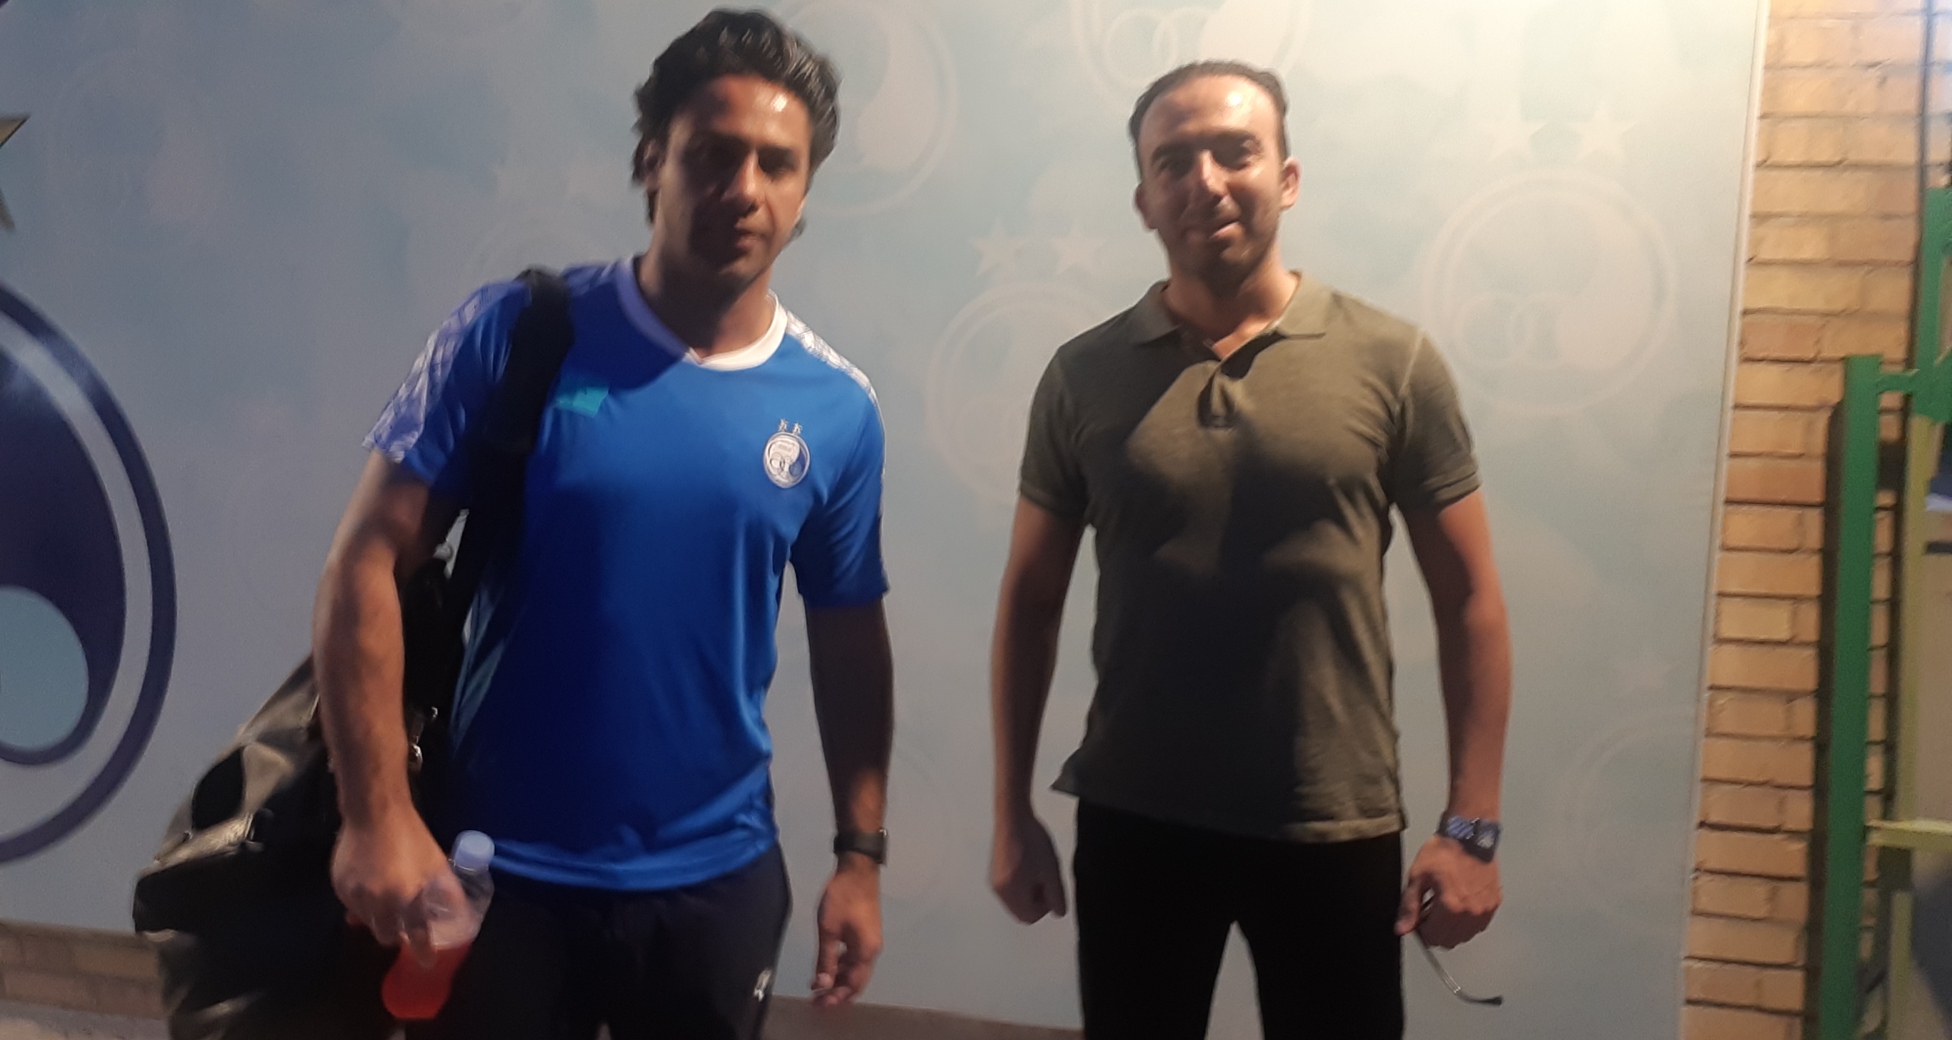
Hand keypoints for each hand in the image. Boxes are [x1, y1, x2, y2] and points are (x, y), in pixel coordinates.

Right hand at [331, 810, 455, 965]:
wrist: (374, 814)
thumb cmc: (411, 836)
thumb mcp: (436, 862)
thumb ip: (448, 890)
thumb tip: (459, 912)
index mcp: (406, 896)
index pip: (416, 934)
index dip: (422, 950)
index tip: (427, 962)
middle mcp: (378, 902)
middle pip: (386, 936)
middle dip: (396, 935)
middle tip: (404, 925)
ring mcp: (355, 896)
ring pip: (367, 922)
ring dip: (379, 919)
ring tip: (388, 901)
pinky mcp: (339, 887)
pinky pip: (352, 907)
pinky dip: (363, 905)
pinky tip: (371, 888)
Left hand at [811, 856, 881, 1006]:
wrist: (858, 870)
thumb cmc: (842, 898)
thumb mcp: (828, 930)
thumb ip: (825, 959)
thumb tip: (822, 985)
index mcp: (866, 952)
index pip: (852, 985)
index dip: (835, 997)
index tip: (818, 1003)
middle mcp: (872, 951)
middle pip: (856, 980)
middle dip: (837, 992)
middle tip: (817, 1000)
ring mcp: (870, 941)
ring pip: (855, 969)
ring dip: (838, 979)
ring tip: (818, 985)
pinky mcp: (865, 933)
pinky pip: (854, 957)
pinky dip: (841, 965)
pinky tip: (828, 965)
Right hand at [990, 811, 1066, 922]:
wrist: (1014, 817)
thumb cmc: (1033, 842)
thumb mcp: (1051, 870)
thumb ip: (1057, 895)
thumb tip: (1059, 912)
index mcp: (1011, 892)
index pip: (1029, 917)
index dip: (1045, 908)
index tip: (1051, 890)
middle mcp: (998, 890)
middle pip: (1020, 912)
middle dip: (1036, 902)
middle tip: (1046, 881)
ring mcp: (994, 881)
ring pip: (1015, 901)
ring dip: (1028, 894)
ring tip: (1038, 871)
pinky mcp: (994, 871)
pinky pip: (1009, 890)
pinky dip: (1020, 886)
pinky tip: (1028, 866)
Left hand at [1396, 835, 1500, 948]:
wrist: (1469, 835)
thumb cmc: (1444, 851)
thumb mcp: (1418, 876)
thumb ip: (1409, 906)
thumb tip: (1402, 928)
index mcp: (1450, 907)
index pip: (1433, 938)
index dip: (1422, 930)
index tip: (1420, 918)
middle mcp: (1471, 912)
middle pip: (1450, 941)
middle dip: (1437, 930)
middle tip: (1431, 910)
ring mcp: (1485, 909)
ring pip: (1465, 935)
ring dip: (1453, 928)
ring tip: (1446, 905)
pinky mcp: (1494, 903)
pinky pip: (1479, 925)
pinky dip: (1468, 921)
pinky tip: (1461, 902)